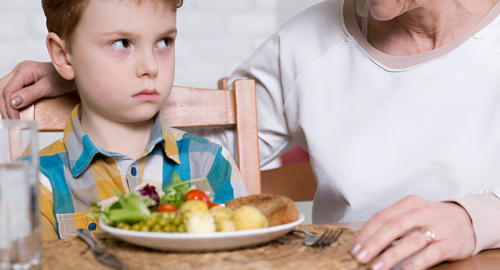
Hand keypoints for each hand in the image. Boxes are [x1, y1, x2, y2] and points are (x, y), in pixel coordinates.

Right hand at [0, 61, 73, 118]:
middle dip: (4, 107)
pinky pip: (12, 92)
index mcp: (24, 69)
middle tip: (11, 121)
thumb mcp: (49, 87)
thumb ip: (30, 94)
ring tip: (11, 119)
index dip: (8, 107)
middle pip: (2, 90)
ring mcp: (20, 76)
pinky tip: (14, 112)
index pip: (8, 89)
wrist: (73, 76)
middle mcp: (19, 71)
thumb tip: (13, 102)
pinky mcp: (23, 82)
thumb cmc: (64, 79)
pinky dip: (10, 102)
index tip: (14, 119)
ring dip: (5, 105)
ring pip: (4, 91)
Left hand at [351, 195, 474, 269]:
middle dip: (374, 243)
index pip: (382, 217)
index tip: (354, 248)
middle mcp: (423, 212)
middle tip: (360, 257)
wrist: (469, 220)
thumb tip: (365, 242)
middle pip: (394, 227)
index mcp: (409, 204)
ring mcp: (439, 227)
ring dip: (392, 255)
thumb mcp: (412, 214)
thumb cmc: (432, 220)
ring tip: (376, 267)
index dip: (366, 233)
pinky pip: (433, 253)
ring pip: (411, 240)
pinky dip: (418, 262)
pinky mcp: (451, 243)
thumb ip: (392, 224)